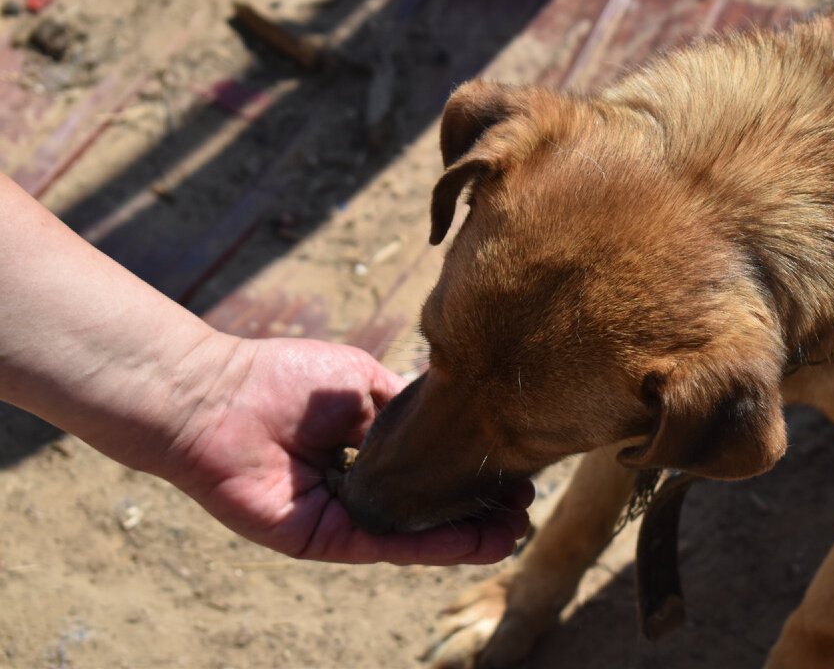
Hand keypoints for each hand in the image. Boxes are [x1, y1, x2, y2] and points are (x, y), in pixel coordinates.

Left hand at [163, 335, 531, 564]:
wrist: (217, 398)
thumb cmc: (285, 379)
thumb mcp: (364, 381)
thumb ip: (408, 403)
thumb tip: (456, 411)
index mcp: (370, 445)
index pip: (432, 465)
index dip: (473, 468)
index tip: (515, 466)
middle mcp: (363, 486)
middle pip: (432, 507)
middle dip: (481, 508)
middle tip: (525, 506)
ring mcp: (347, 516)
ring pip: (419, 534)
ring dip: (470, 535)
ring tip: (516, 531)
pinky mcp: (329, 539)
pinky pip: (392, 545)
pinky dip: (438, 545)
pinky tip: (480, 539)